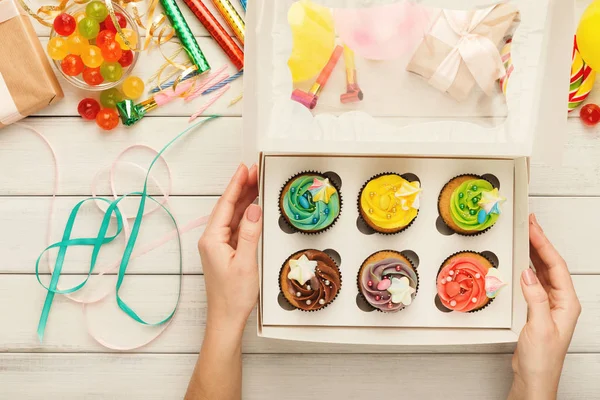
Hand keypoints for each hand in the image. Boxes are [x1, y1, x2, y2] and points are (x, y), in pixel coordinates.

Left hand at [198, 163, 261, 334]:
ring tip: (257, 183)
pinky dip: (246, 215)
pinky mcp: (225, 252)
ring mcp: (218, 246)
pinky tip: (254, 208)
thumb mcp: (246, 263)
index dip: (236, 184)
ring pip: (232, 216)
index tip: (245, 168)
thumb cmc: (233, 296)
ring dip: (244, 200)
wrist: (226, 319)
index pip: (225, 205)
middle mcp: (212, 240)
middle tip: (256, 171)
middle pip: (228, 207)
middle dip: (241, 187)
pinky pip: (235, 227)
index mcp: (212, 239)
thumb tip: (254, 208)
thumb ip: (249, 233)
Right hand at [509, 214, 580, 399]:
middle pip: (550, 265)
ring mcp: (549, 304)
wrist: (534, 378)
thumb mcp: (539, 326)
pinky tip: (520, 262)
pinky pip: (532, 281)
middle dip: (540, 243)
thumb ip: (535, 298)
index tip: (533, 228)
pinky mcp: (536, 309)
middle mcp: (560, 301)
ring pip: (541, 271)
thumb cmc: (542, 359)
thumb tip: (528, 274)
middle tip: (528, 224)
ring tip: (525, 236)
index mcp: (567, 303)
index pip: (555, 266)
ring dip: (533, 253)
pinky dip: (526, 268)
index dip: (544, 244)